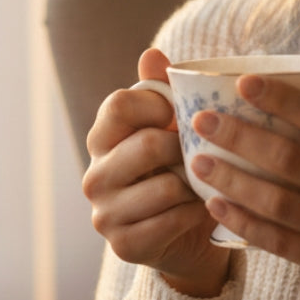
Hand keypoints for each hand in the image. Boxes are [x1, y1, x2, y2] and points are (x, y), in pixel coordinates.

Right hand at [82, 47, 229, 296]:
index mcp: (102, 137)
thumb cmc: (179, 167)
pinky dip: (195, 213)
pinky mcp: (124, 246)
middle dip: (185, 147)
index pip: (119, 104)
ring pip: (165, 186)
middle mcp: (94, 175)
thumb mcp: (172, 125)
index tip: (180, 114)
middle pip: (146, 144)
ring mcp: (104, 214)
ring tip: (204, 182)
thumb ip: (161, 88)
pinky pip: (172, 220)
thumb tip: (152, 53)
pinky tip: (200, 210)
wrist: (188, 234)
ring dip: (194, 184)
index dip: (158, 104)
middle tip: (201, 153)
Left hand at [190, 38, 299, 299]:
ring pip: (279, 203)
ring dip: (233, 181)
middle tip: (202, 119)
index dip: (284, 100)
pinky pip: (279, 242)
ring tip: (198, 160)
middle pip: (291, 160)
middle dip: (242, 138)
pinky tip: (214, 205)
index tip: (244, 82)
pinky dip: (245, 223)